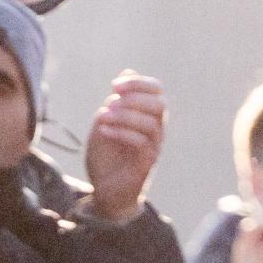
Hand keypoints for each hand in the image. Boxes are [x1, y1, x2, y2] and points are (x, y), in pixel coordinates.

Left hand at [86, 71, 166, 222]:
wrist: (105, 191)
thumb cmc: (106, 157)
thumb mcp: (105, 122)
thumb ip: (117, 100)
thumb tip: (128, 72)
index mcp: (148, 116)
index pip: (156, 91)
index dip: (138, 82)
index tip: (114, 85)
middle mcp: (156, 130)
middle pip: (159, 104)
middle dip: (134, 97)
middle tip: (110, 101)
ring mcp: (154, 147)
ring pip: (151, 122)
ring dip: (125, 115)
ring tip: (104, 117)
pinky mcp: (147, 163)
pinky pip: (142, 142)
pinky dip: (121, 132)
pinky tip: (103, 131)